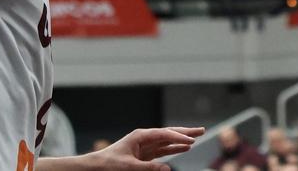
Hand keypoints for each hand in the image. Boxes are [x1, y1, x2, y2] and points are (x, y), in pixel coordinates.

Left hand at [87, 127, 203, 169]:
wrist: (95, 166)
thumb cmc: (108, 164)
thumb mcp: (128, 166)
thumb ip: (148, 167)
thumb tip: (167, 168)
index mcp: (140, 136)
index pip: (164, 134)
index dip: (178, 136)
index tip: (191, 140)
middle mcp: (145, 138)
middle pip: (169, 133)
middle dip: (185, 132)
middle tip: (202, 130)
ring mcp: (145, 145)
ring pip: (168, 140)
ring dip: (182, 139)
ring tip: (196, 138)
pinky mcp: (145, 154)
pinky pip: (163, 149)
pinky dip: (174, 148)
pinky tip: (183, 148)